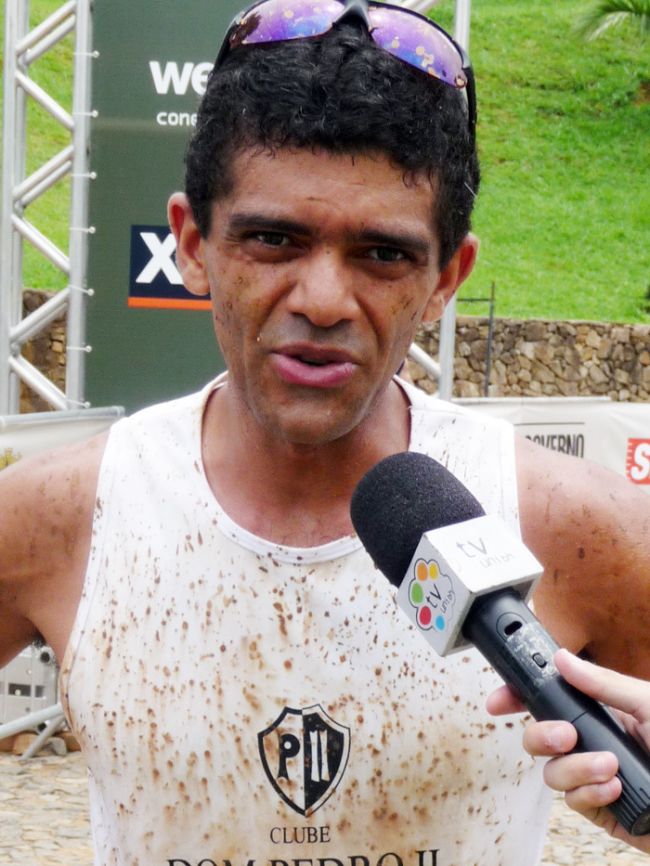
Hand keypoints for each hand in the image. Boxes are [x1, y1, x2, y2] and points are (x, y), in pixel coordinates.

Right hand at [487, 647, 649, 853]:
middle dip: (542, 735)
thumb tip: (562, 658)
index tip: (499, 701)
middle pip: (538, 736)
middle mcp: (592, 742)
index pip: (552, 699)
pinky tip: (615, 788)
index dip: (520, 698)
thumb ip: (604, 684)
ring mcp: (592, 777)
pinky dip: (591, 793)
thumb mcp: (648, 705)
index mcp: (604, 713)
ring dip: (576, 768)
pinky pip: (572, 800)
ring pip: (551, 771)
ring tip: (609, 768)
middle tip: (564, 736)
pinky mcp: (598, 808)